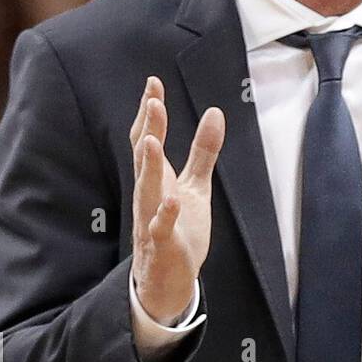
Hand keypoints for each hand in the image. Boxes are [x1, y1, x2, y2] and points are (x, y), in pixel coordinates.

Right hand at [130, 76, 224, 324]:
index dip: (150, 113)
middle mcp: (149, 195)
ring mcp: (152, 218)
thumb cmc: (178, 227)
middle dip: (149, 129)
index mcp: (156, 179)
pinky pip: (161, 227)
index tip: (153, 83)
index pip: (147, 139)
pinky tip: (173, 199)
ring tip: (153, 140)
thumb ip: (203, 151)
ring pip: (147, 189)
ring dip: (149, 165)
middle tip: (152, 102)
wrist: (168, 277)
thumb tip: (216, 112)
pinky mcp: (163, 243)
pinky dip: (166, 214)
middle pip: (145, 158)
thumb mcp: (195, 185)